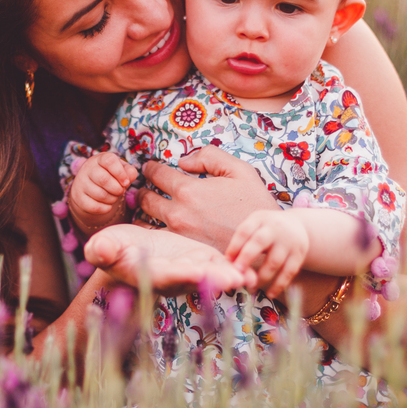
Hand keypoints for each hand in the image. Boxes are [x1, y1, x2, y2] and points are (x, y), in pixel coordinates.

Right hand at [68, 152, 137, 233]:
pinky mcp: (78, 197)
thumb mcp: (121, 170)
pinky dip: (105, 208)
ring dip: (112, 199)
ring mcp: (81, 183)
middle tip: (120, 191)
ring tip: (113, 197)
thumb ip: (129, 172)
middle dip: (117, 189)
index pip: (109, 161)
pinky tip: (107, 205)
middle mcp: (88, 168)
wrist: (90, 189)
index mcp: (100, 159)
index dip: (120, 173)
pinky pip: (94, 206)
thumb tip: (128, 179)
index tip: (126, 182)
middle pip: (104, 179)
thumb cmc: (110, 177)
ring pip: (100, 195)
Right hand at [83, 224, 256, 295]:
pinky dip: (234, 269)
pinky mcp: (201, 261)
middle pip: (195, 280)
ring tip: (249, 277)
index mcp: (150, 274)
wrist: (129, 251)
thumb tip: (98, 250)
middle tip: (232, 280)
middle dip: (213, 280)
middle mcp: (173, 277)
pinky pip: (219, 267)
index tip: (196, 271)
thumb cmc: (113, 250)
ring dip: (229, 277)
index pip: (166, 275)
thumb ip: (102, 250)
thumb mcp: (104, 247)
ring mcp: (189, 270)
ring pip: (211, 276)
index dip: (181, 274)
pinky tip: (251, 269)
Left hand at [138, 146, 279, 251]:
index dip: (151, 168)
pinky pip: (156, 239)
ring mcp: (177, 234)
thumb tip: (183, 161)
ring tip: (148, 206)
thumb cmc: (254, 204)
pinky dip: (151, 230)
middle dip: (142, 190)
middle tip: (143, 187)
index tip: (150, 167)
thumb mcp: (239, 170)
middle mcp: (178, 213)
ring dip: (144, 211)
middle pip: (144, 198)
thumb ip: (209, 156)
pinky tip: (156, 225)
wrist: (264, 244)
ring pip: (145, 221)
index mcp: (189, 190)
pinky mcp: (181, 251)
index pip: (156, 173)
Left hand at [225, 210, 309, 297]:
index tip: (227, 261)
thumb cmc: (267, 229)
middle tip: (237, 273)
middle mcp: (275, 228)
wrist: (297, 225)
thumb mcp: (255, 226)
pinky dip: (279, 285)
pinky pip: (289, 272)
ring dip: (262, 277)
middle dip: (247, 258)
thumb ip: (242, 241)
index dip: (235, 246)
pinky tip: (270, 294)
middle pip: (260, 242)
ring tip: (251, 288)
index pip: (245, 231)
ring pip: (274, 261)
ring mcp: (289, 242)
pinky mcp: (299, 254)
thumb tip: (227, 263)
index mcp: (260, 219)